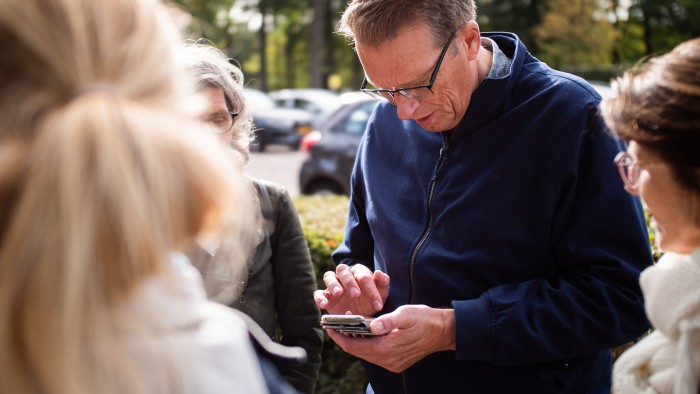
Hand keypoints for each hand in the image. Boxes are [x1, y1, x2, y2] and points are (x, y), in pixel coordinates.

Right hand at [313, 263, 389, 315]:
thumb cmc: (371, 301)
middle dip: (349, 282)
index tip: (378, 305)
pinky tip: (324, 305)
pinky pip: (318, 293)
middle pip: (343, 270)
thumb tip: (378, 272)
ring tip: (338, 293)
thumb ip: (382, 283)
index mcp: (359, 273)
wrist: (360, 315)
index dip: (371, 289)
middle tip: (356, 295)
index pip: (363, 275)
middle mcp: (345, 275)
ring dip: (333, 283)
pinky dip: (320, 297)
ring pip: (328, 276)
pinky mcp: (325, 296)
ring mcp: (333, 285)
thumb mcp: (381, 294)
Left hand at [325, 305, 455, 372]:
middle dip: (344, 338)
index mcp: (387, 348)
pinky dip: (366, 345)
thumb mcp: (405, 314)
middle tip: (334, 324)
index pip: (354, 346)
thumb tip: (372, 325)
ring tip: (347, 326)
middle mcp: (387, 360)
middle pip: (357, 351)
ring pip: (365, 354)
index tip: (328, 326)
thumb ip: (387, 320)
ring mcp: (392, 363)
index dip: (339, 336)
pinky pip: (374, 355)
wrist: (443, 331)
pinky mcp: (396, 363)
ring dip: (355, 341)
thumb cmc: (424, 319)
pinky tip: (364, 333)